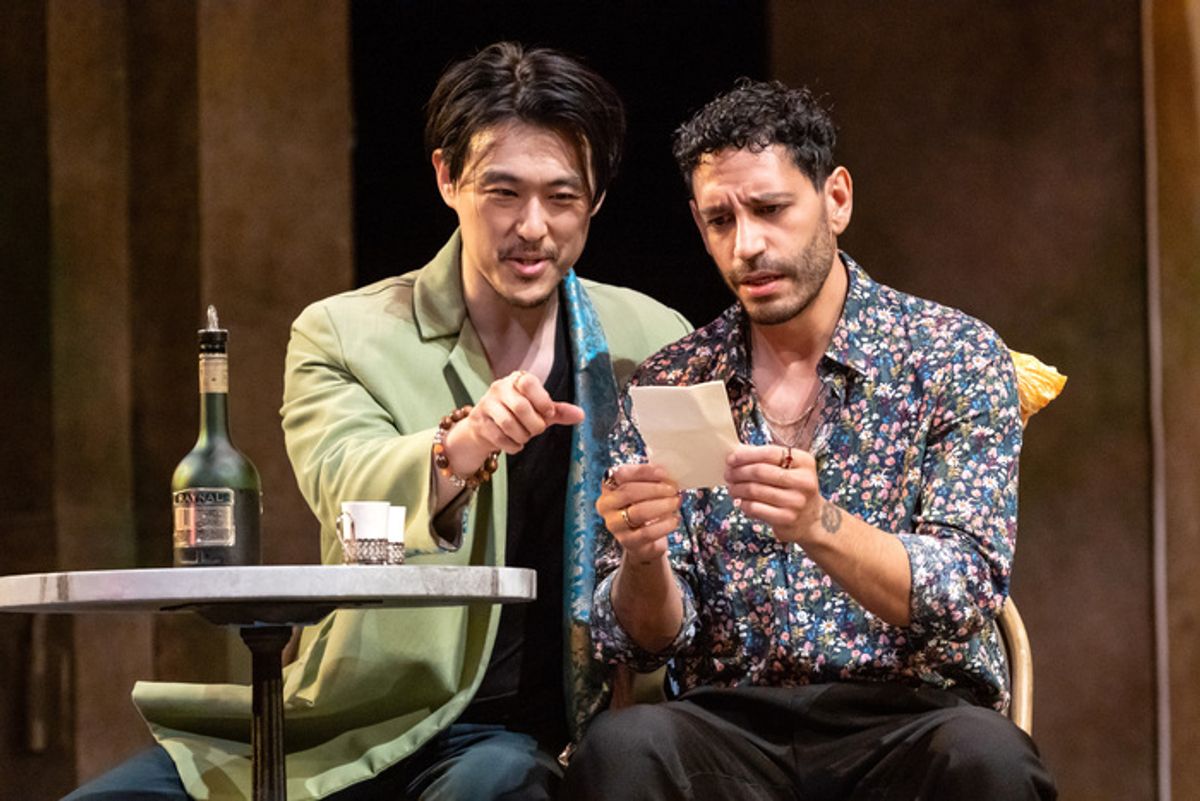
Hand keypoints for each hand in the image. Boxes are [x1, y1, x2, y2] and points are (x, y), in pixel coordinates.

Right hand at [446, 370, 584, 471]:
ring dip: (523, 436)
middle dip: (534, 425)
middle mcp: (499, 388)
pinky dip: (512, 446)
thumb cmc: (517, 416)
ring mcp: (486, 404)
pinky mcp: (478, 422)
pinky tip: (514, 443)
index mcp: (517, 380)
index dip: (541, 400)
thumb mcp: (539, 411)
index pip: (528, 382)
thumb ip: (558, 412)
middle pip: (521, 407)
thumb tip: (581, 415)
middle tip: (536, 429)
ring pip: (509, 424)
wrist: (485, 428)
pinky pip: (499, 438)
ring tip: (524, 436)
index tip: (548, 413)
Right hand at [596, 463, 680, 563]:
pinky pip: (647, 532)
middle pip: (629, 492)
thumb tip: (668, 475)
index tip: (664, 473)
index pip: (621, 474)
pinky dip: (665, 525)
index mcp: (608, 487)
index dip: (643, 472)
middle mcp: (606, 505)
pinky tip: (675, 520)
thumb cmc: (643, 507)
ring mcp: (614, 525)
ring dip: (662, 506)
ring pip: (638, 512)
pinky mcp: (626, 541)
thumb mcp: (645, 489)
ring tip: (676, 503)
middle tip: (673, 490)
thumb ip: (652, 479)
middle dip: (655, 489)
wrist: (643, 540)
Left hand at [725, 443, 824, 542]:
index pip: (769, 453)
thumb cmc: (792, 488)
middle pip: (760, 471)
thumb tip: (737, 452)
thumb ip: (765, 459)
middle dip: (738, 472)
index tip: (731, 459)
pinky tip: (742, 502)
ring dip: (737, 488)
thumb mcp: (788, 469)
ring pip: (754, 490)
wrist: (809, 520)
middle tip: (728, 474)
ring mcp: (796, 501)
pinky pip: (755, 508)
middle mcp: (804, 481)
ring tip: (732, 488)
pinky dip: (744, 504)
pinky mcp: (787, 518)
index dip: (746, 455)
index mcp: (804, 462)